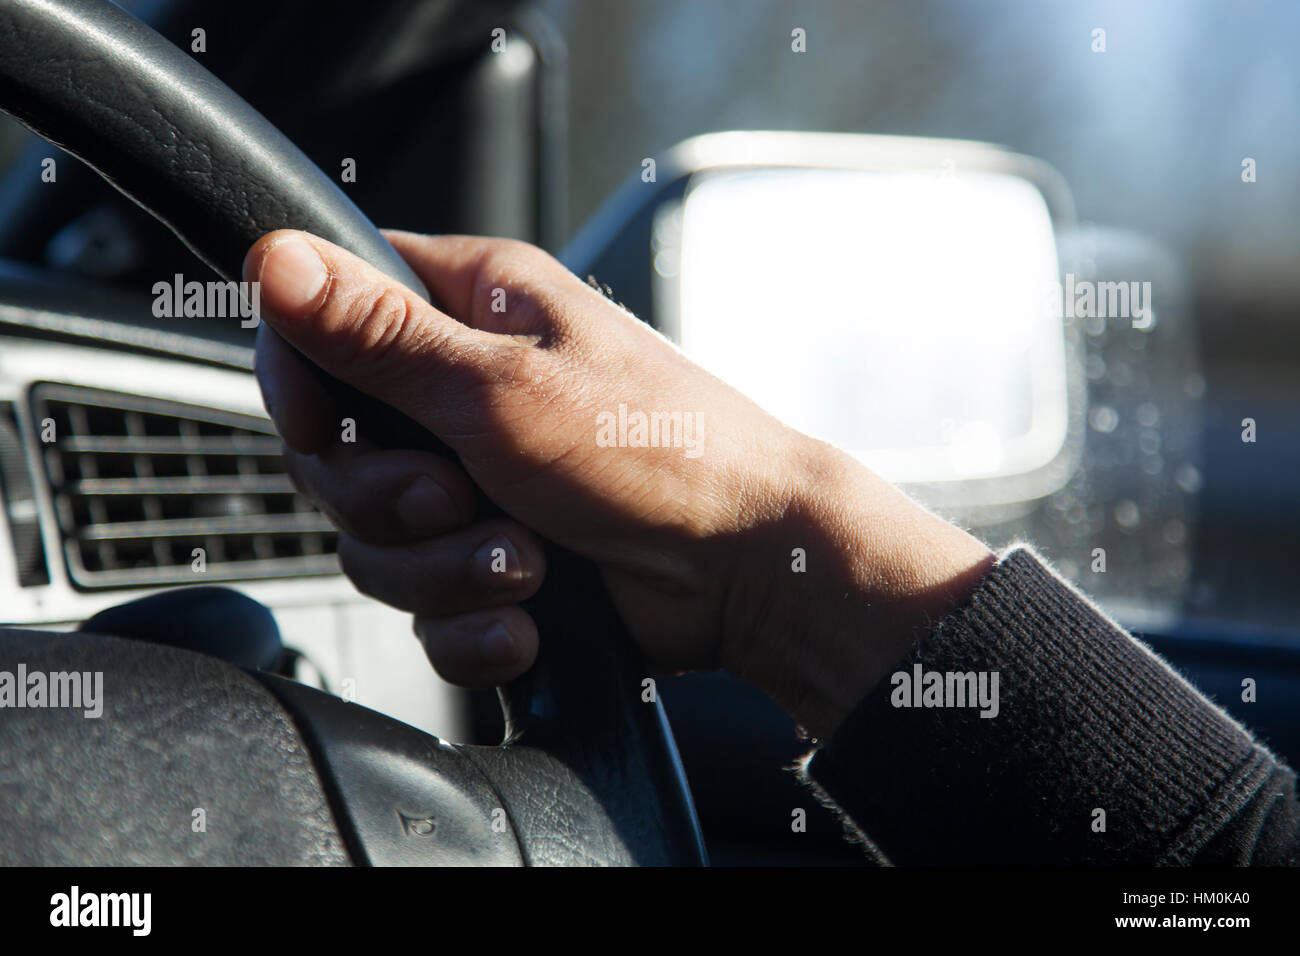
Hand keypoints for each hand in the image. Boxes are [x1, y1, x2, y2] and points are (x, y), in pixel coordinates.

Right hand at [246, 230, 993, 737]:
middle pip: (339, 450)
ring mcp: (481, 483)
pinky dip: (473, 623)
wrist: (746, 569)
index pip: (327, 320)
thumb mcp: (504, 385)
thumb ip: (381, 334)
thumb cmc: (661, 451)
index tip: (328, 425)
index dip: (304, 380)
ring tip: (522, 560)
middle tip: (456, 496)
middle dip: (388, 497)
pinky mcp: (494, 561)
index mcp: (474, 310)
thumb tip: (275, 259)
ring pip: (378, 542)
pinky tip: (530, 616)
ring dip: (443, 569)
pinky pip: (428, 609)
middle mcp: (468, 391)